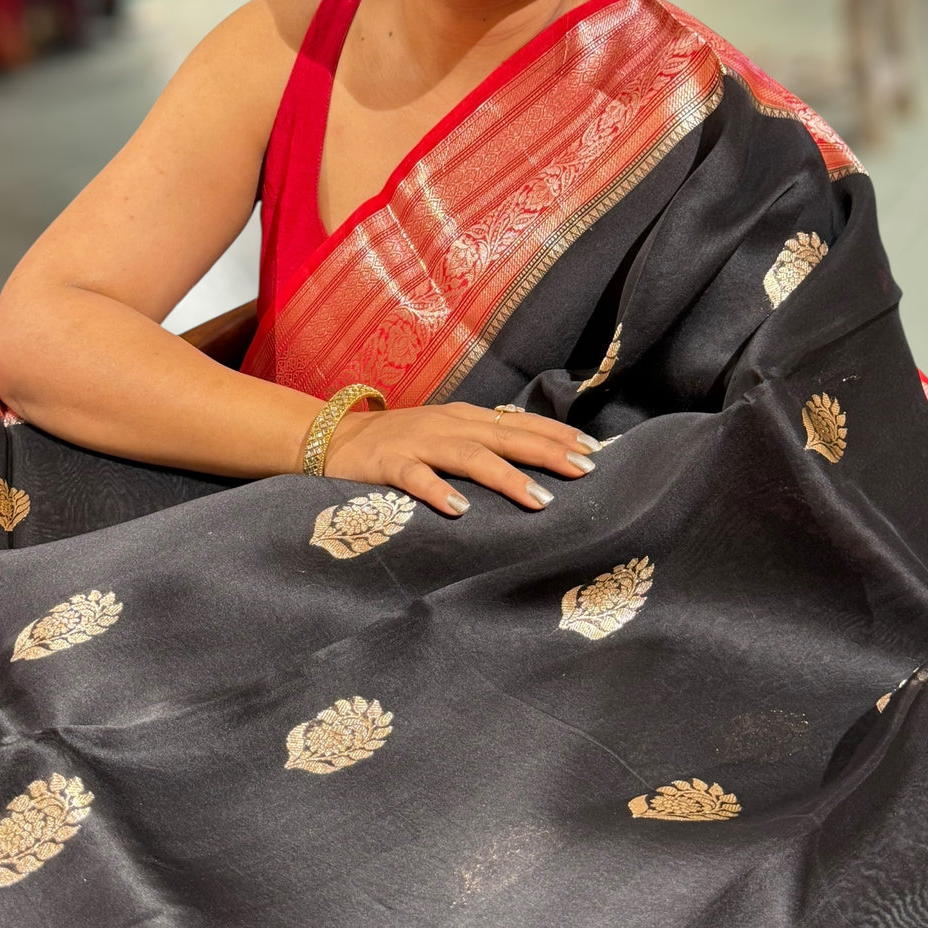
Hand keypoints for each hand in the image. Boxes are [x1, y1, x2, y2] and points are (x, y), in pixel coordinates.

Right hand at [324, 401, 598, 515]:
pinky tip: (460, 510)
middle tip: (585, 471)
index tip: (595, 449)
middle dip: (547, 453)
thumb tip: (532, 456)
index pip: (520, 423)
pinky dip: (438, 492)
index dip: (556, 434)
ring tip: (538, 500)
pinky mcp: (388, 465)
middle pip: (506, 437)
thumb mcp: (445, 433)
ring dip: (506, 477)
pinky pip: (416, 478)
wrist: (332, 437)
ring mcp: (418, 443)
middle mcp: (447, 425)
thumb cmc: (398, 442)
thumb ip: (482, 442)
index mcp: (465, 417)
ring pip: (469, 456)